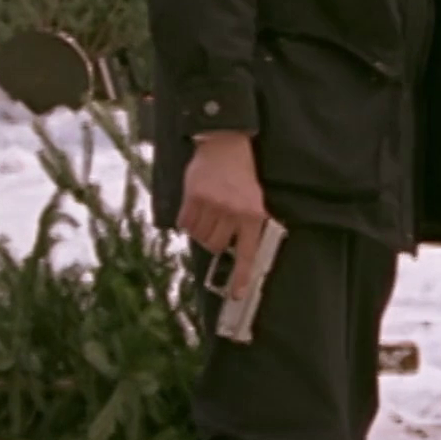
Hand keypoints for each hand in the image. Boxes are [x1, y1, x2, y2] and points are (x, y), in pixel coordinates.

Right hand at [177, 132, 269, 298]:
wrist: (225, 146)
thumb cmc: (242, 175)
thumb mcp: (255, 198)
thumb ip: (249, 223)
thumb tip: (241, 252)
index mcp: (253, 215)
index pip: (247, 252)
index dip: (241, 275)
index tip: (237, 294)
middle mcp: (233, 212)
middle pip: (216, 247)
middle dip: (215, 241)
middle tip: (218, 225)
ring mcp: (212, 205)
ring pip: (199, 237)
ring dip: (201, 230)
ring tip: (209, 212)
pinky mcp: (193, 198)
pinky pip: (185, 223)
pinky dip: (188, 220)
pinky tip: (197, 207)